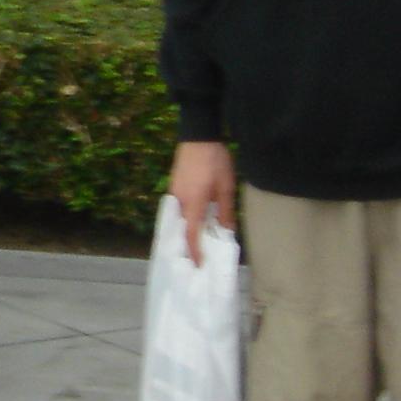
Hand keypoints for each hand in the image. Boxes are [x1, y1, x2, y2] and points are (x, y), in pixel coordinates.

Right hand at [166, 141, 237, 264]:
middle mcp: (179, 201)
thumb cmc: (215, 161)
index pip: (191, 235)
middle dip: (187, 246)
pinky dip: (184, 219)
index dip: (195, 252)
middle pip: (181, 229)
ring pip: (178, 219)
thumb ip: (226, 210)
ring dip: (186, 232)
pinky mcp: (174, 186)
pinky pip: (177, 209)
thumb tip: (226, 231)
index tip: (199, 265)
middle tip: (196, 260)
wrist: (198, 134)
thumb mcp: (226, 186)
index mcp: (193, 203)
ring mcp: (174, 193)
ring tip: (196, 243)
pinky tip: (193, 221)